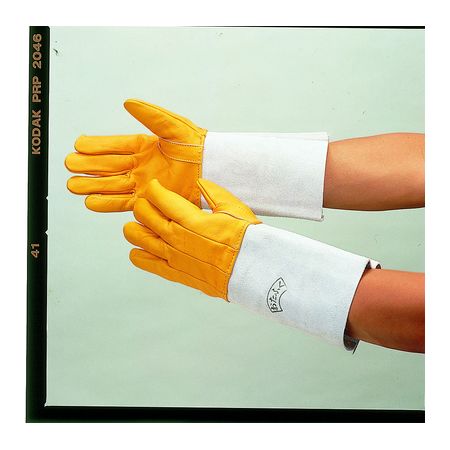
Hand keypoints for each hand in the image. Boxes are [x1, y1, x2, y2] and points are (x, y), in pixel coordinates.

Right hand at [65, 99, 206, 211]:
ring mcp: (143, 183)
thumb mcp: (174, 127)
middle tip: (69, 165)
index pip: (114, 145)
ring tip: (74, 186)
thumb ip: (151, 116)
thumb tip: (128, 102)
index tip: (78, 145)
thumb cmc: (196, 145)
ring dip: (92, 186)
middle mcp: (140, 165)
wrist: (211, 168)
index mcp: (144, 146)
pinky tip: (91, 202)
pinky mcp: (149, 199)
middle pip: (108, 166)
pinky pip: (124, 202)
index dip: (96, 146)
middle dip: (88, 166)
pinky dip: (108, 203)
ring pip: (111, 185)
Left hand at [123, 178, 260, 298]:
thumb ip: (213, 192)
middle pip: (143, 214)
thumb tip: (199, 182)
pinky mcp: (175, 273)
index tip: (156, 187)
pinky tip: (140, 249)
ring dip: (135, 228)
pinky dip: (138, 254)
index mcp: (190, 218)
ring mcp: (173, 257)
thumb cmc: (246, 239)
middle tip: (150, 204)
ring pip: (138, 237)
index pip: (158, 198)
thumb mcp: (233, 207)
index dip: (153, 189)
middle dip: (143, 205)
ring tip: (142, 224)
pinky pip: (145, 263)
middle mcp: (176, 237)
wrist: (252, 270)